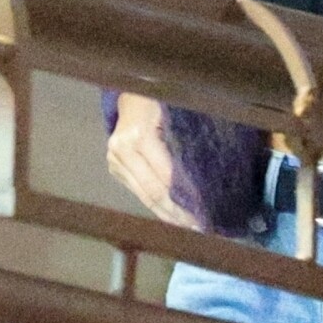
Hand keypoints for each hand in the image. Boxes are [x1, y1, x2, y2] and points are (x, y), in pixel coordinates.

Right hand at [108, 92, 199, 229]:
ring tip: (189, 226)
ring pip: (144, 196)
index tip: (205, 213)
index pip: (165, 178)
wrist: (133, 95)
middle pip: (153, 192)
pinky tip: (172, 215)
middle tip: (200, 228)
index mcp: (139, 137)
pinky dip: (156, 205)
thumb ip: (187, 145)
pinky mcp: (114, 167)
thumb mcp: (177, 116)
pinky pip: (138, 192)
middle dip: (177, 213)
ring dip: (167, 214)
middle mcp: (122, 150)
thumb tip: (207, 181)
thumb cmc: (161, 101)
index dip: (185, 198)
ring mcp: (115, 160)